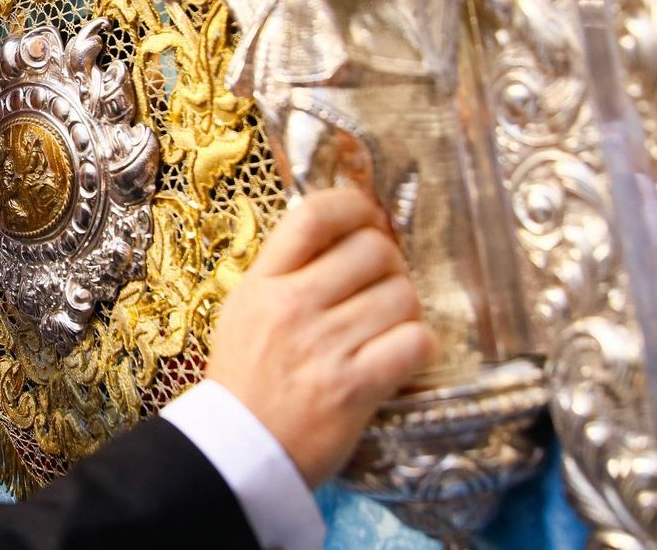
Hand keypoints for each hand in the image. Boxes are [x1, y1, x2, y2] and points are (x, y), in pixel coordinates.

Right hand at [205, 187, 438, 485]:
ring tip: (389, 328)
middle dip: (391, 266)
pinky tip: (404, 355)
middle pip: (374, 250)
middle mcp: (293, 306)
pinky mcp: (354, 388)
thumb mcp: (246, 310)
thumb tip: (345, 235)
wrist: (236, 451)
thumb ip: (286, 272)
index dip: (355, 206)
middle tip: (382, 288)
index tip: (369, 220)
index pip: (315, 215)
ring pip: (402, 295)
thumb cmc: (245, 379)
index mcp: (263, 283)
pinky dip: (420, 346)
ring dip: (407, 311)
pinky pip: (415, 343)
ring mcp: (324, 347)